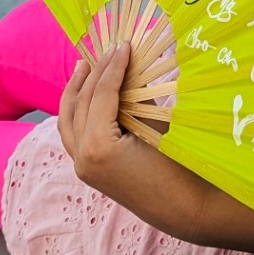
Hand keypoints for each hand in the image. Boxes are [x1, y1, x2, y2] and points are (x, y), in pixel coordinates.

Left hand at [58, 44, 174, 208]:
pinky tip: (84, 96)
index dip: (113, 66)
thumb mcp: (157, 125)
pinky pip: (73, 135)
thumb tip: (131, 65)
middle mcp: (82, 158)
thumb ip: (138, 96)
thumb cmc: (178, 166)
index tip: (123, 45)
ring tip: (84, 66)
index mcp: (98, 147)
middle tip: (107, 50)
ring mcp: (82, 167)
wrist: (184, 209)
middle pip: (81, 104)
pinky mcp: (88, 171)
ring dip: (76, 92)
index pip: (101, 94)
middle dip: (94, 73)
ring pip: (68, 121)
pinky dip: (76, 113)